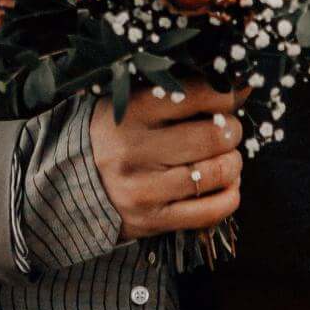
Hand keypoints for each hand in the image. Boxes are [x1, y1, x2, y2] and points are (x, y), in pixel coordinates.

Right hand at [88, 82, 241, 241]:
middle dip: (232, 130)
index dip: (226, 95)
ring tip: (225, 157)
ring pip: (218, 173)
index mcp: (130, 112)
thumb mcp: (130, 104)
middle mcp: (134, 150)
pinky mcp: (154, 220)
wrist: (73, 184)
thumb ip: (175, 93)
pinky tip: (224, 185)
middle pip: (215, 135)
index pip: (198, 95)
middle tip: (228, 130)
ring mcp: (145, 189)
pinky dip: (229, 195)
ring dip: (233, 163)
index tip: (230, 97)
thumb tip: (236, 89)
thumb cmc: (114, 137)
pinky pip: (212, 210)